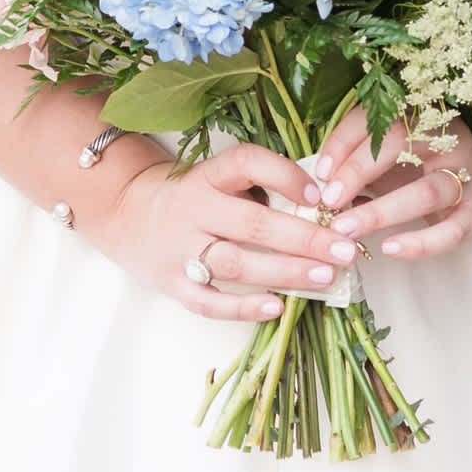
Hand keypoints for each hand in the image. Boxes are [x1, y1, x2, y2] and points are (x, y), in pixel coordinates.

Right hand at [99, 141, 362, 328]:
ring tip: (325, 277)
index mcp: (208, 176)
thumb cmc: (193, 198)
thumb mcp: (219, 179)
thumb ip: (262, 188)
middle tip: (345, 250)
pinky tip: (277, 306)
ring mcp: (180, 248)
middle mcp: (193, 209)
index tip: (321, 194)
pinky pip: (209, 300)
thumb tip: (327, 208)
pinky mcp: (173, 283)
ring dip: (284, 271)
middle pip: (252, 223)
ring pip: (236, 262)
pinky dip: (243, 307)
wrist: (126, 215)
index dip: (284, 176)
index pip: (246, 164)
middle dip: (304, 237)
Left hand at [305, 111, 471, 263]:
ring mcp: (467, 175)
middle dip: (357, 172)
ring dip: (381, 212)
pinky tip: (389, 249)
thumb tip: (315, 182)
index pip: (375, 119)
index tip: (319, 173)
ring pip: (425, 192)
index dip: (343, 143)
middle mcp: (447, 138)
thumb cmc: (421, 171)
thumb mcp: (387, 158)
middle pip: (399, 145)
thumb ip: (355, 163)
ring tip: (345, 230)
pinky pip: (450, 231)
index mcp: (419, 116)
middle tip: (327, 201)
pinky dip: (420, 243)